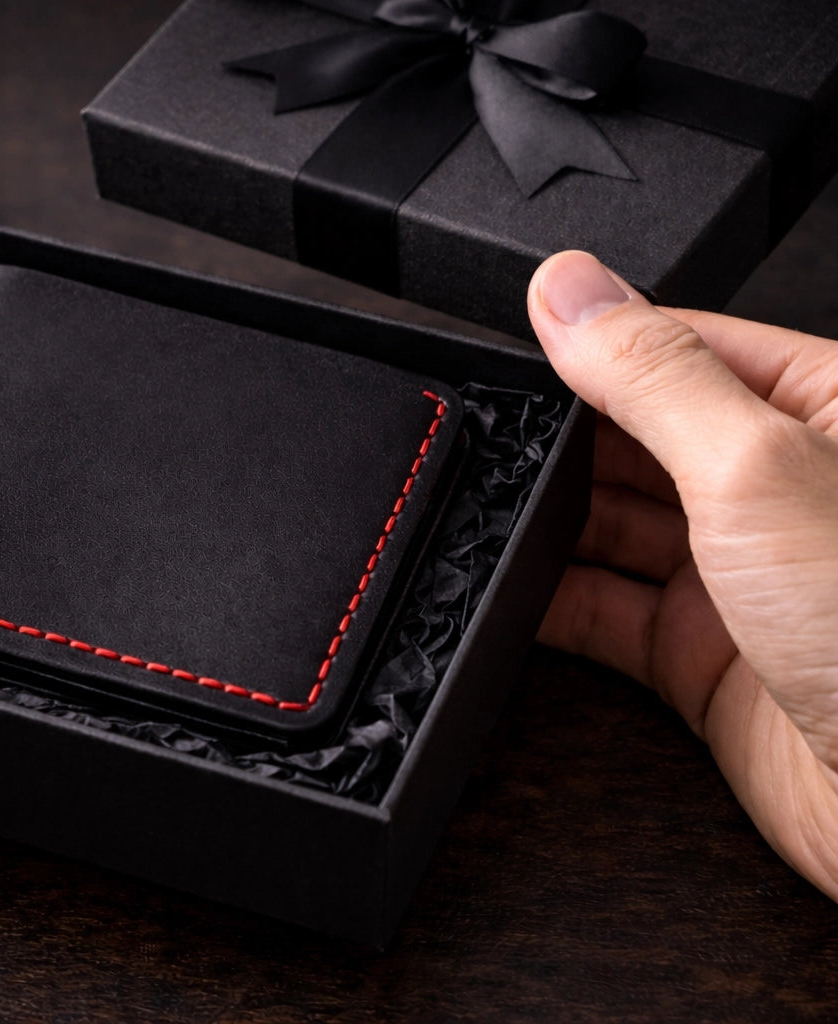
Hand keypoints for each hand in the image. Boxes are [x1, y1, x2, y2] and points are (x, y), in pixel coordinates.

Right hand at [530, 251, 837, 899]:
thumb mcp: (756, 467)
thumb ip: (653, 373)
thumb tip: (569, 288)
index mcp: (820, 410)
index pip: (677, 345)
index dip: (591, 346)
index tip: (511, 350)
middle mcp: (774, 489)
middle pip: (631, 436)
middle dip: (559, 443)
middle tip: (485, 444)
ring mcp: (735, 576)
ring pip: (608, 526)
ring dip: (546, 524)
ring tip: (483, 513)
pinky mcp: (699, 658)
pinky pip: (601, 612)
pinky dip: (546, 603)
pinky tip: (505, 589)